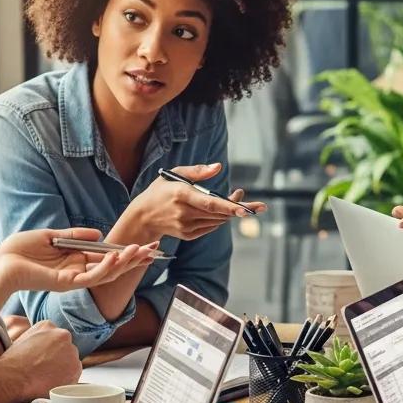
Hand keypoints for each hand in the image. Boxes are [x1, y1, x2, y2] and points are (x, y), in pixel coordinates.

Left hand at [0, 227, 158, 294]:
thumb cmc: (18, 251)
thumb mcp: (51, 236)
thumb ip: (76, 235)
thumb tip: (99, 234)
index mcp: (75, 262)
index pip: (107, 258)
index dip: (126, 252)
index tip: (144, 244)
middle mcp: (77, 272)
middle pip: (113, 267)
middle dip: (135, 259)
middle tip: (156, 250)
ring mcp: (73, 280)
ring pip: (107, 274)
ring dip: (126, 263)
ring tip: (142, 251)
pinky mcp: (66, 283)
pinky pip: (91, 277)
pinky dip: (107, 268)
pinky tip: (118, 258)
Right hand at [1, 320, 81, 399]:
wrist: (12, 378)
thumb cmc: (11, 364)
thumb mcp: (21, 340)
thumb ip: (37, 338)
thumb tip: (42, 346)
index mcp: (48, 326)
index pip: (55, 337)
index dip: (49, 351)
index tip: (43, 359)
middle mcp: (63, 336)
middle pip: (66, 349)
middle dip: (59, 359)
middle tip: (44, 370)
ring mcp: (71, 352)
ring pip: (71, 362)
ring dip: (63, 370)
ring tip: (46, 379)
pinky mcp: (75, 369)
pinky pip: (73, 376)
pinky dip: (65, 381)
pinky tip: (51, 384)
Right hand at [123, 163, 265, 242]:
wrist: (143, 216)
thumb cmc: (161, 190)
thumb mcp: (175, 174)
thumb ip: (197, 171)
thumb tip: (218, 167)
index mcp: (181, 195)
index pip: (210, 203)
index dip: (229, 206)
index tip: (245, 209)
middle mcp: (184, 213)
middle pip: (219, 213)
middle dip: (240, 208)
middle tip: (258, 205)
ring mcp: (186, 226)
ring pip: (218, 220)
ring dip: (231, 212)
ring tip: (238, 200)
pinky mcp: (188, 235)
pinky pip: (211, 226)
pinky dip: (219, 218)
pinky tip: (220, 210)